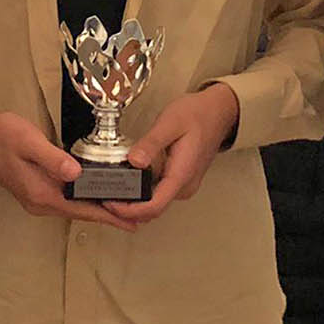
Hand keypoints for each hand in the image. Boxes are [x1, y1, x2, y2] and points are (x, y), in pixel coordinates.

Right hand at [0, 109, 135, 231]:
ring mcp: (38, 199)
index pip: (83, 210)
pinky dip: (84, 201)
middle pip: (81, 213)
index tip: (131, 222)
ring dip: (97, 210)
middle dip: (108, 216)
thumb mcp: (29, 142)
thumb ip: (53, 158)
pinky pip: (67, 201)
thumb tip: (76, 173)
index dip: (108, 217)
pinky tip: (95, 196)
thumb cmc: (3, 136)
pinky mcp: (37, 191)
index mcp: (42, 194)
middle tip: (136, 217)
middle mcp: (40, 202)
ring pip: (75, 208)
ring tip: (122, 209)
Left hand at [106, 84, 239, 224]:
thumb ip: (151, 143)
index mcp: (181, 175)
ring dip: (133, 202)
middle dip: (126, 209)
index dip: (128, 211)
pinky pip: (159, 194)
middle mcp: (184, 186)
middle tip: (104, 196)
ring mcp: (183, 184)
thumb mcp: (171, 123)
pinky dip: (142, 193)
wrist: (219, 112)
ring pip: (155, 204)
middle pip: (152, 210)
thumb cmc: (199, 115)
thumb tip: (134, 161)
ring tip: (112, 189)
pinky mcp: (180, 180)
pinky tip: (128, 181)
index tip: (110, 202)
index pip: (153, 207)